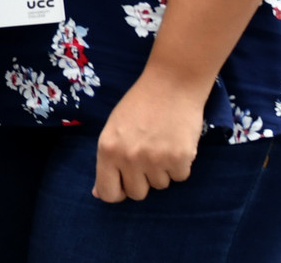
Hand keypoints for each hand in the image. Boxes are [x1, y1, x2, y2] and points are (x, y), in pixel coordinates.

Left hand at [92, 71, 204, 202]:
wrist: (171, 85)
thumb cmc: (139, 105)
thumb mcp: (113, 129)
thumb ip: (107, 161)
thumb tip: (100, 194)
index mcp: (107, 149)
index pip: (109, 193)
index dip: (117, 192)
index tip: (124, 184)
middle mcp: (129, 158)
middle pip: (137, 194)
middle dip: (142, 181)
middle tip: (146, 157)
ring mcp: (155, 160)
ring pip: (160, 186)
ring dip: (162, 171)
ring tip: (161, 144)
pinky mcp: (180, 159)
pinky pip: (180, 177)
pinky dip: (180, 165)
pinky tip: (176, 143)